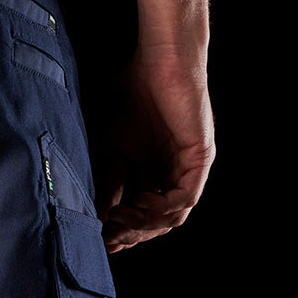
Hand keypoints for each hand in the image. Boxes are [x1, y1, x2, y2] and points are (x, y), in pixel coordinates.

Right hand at [95, 48, 214, 253]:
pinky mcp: (199, 159)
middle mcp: (174, 174)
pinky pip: (184, 198)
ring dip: (144, 225)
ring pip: (172, 217)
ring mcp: (189, 169)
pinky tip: (138, 202)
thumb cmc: (132, 93)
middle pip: (157, 223)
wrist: (158, 60)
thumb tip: (100, 216)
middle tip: (107, 236)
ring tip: (118, 219)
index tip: (98, 238)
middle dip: (131, 234)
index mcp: (155, 172)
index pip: (141, 215)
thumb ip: (108, 182)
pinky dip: (160, 208)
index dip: (121, 231)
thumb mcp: (110, 147)